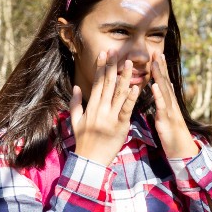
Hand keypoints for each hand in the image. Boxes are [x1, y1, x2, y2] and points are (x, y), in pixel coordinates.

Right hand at [70, 50, 139, 165]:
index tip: (104, 53)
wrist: (90, 161)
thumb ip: (75, 103)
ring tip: (130, 63)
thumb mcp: (75, 121)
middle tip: (117, 51)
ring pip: (118, 93)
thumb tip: (75, 87)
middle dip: (112, 66)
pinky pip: (126, 109)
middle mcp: (100, 109)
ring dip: (125, 77)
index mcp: (91, 107)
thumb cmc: (83, 141)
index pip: (97, 82)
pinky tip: (136, 87)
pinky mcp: (120, 125)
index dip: (101, 67)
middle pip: (108, 84)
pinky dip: (131, 98)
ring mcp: (110, 117)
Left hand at [150, 52, 198, 158]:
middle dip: (161, 67)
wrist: (181, 149)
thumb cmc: (172, 133)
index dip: (161, 68)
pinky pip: (162, 106)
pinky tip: (154, 86)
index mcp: (169, 102)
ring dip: (159, 76)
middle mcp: (171, 103)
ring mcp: (170, 110)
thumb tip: (165, 86)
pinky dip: (158, 95)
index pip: (164, 82)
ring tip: (154, 63)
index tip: (157, 54)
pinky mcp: (167, 119)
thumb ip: (165, 101)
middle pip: (165, 82)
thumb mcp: (167, 115)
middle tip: (157, 52)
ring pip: (164, 90)